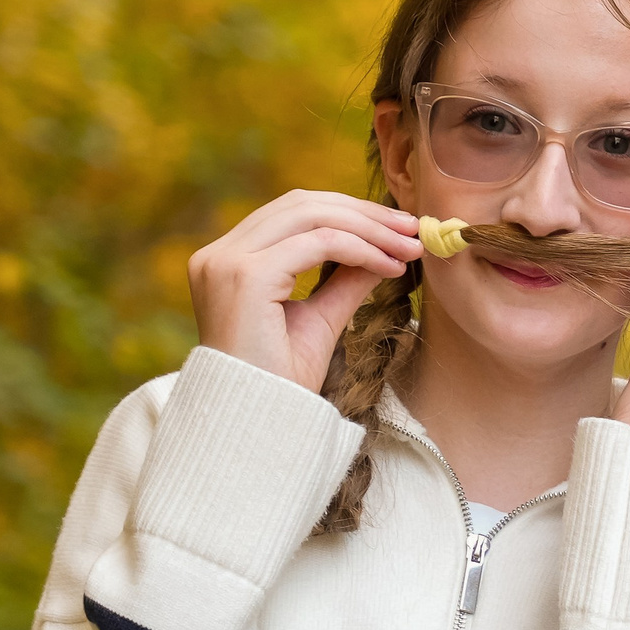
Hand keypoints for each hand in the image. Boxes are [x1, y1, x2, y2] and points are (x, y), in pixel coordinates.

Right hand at [187, 190, 425, 391]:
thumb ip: (344, 278)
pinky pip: (318, 243)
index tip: (397, 228)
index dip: (349, 212)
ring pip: (311, 217)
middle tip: (412, 228)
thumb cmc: (281, 382)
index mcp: (227, 261)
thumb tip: (384, 246)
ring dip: (369, 228)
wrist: (258, 424)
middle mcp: (218, 255)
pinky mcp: (246, 277)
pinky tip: (390, 265)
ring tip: (409, 246)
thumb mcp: (320, 319)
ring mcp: (226, 263)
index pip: (293, 214)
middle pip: (302, 205)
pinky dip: (361, 248)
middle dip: (364, 214)